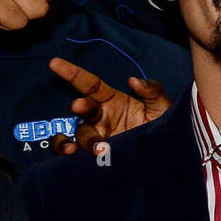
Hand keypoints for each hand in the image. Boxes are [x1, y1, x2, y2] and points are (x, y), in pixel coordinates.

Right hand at [48, 59, 170, 154]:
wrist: (166, 157)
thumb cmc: (162, 128)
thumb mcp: (162, 107)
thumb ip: (152, 91)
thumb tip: (133, 81)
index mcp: (112, 100)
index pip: (89, 83)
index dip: (72, 73)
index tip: (54, 63)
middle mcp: (100, 118)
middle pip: (83, 109)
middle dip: (81, 105)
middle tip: (80, 106)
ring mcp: (97, 137)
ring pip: (79, 134)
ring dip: (83, 139)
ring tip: (97, 148)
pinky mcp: (96, 157)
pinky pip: (75, 154)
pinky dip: (67, 153)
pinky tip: (73, 155)